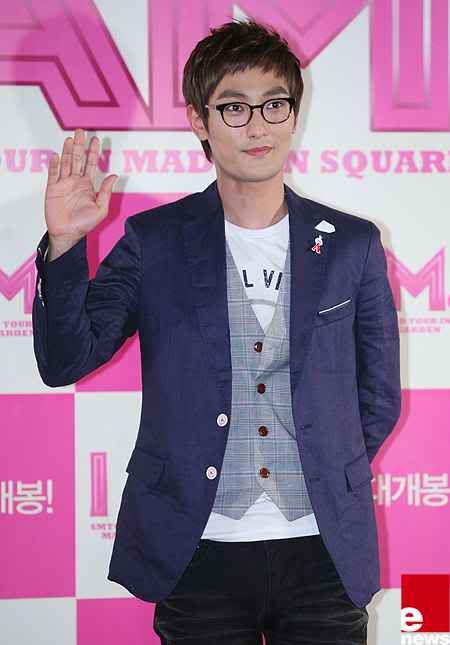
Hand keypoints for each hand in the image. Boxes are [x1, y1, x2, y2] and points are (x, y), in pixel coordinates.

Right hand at [45, 128, 117, 257]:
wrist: (68, 234)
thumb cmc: (84, 224)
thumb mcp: (101, 209)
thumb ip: (106, 192)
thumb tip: (113, 175)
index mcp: (87, 185)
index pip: (90, 164)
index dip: (93, 152)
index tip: (96, 140)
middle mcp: (75, 182)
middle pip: (77, 159)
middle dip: (80, 145)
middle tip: (81, 132)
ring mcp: (63, 184)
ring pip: (66, 163)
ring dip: (68, 151)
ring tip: (71, 139)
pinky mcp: (52, 189)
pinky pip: (53, 174)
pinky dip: (55, 165)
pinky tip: (58, 155)